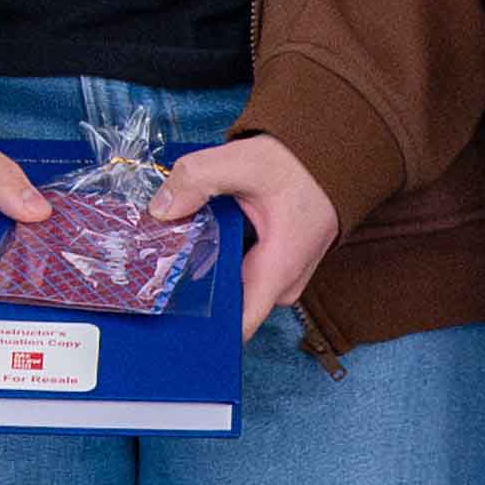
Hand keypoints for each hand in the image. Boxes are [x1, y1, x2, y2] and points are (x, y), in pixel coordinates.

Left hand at [158, 134, 344, 345]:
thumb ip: (197, 179)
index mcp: (278, 270)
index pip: (241, 325)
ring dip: (202, 271)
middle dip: (190, 291)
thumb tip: (160, 209)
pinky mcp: (273, 265)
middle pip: (227, 307)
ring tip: (170, 250)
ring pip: (230, 288)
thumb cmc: (297, 165)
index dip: (202, 330)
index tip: (167, 318)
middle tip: (154, 271)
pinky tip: (196, 238)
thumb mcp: (242, 161)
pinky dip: (216, 258)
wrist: (330, 155)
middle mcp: (281, 283)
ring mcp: (278, 275)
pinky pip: (238, 273)